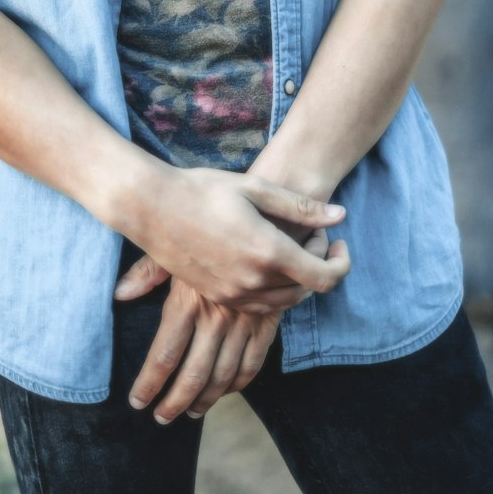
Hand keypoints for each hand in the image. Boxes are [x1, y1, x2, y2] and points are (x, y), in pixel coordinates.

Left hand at [117, 226, 336, 422]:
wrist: (269, 204)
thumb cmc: (214, 215)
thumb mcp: (176, 235)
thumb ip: (149, 270)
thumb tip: (120, 294)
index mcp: (189, 297)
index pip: (165, 353)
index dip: (150, 382)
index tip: (138, 401)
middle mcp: (217, 313)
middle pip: (194, 373)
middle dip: (175, 401)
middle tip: (161, 419)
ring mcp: (245, 319)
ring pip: (224, 374)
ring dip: (206, 398)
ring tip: (189, 413)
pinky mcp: (268, 318)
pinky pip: (254, 361)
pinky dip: (239, 382)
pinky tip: (227, 392)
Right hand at [125, 161, 349, 314]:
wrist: (151, 206)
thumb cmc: (202, 189)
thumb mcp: (255, 188)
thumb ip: (301, 207)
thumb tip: (340, 215)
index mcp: (268, 251)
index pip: (324, 277)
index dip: (341, 263)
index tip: (340, 244)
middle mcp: (253, 280)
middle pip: (307, 291)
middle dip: (318, 266)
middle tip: (311, 236)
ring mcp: (234, 294)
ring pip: (284, 302)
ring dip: (297, 282)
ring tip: (290, 249)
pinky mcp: (218, 297)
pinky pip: (260, 305)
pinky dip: (274, 290)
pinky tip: (266, 263)